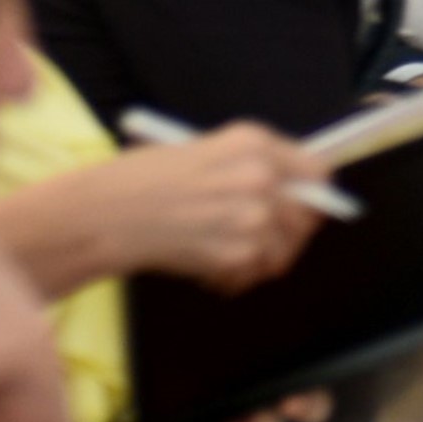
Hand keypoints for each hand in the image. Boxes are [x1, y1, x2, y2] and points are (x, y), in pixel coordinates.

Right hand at [74, 128, 324, 292]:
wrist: (106, 213)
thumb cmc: (143, 180)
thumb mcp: (204, 151)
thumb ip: (252, 167)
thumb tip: (294, 194)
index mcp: (253, 143)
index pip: (317, 170)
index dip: (312, 191)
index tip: (303, 205)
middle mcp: (260, 176)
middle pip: (308, 214)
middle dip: (288, 232)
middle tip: (261, 240)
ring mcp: (251, 216)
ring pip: (284, 250)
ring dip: (260, 260)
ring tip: (227, 255)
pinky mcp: (236, 254)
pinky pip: (254, 274)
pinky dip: (236, 278)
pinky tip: (210, 267)